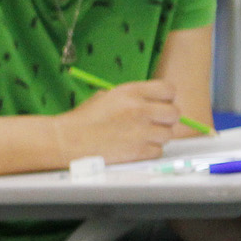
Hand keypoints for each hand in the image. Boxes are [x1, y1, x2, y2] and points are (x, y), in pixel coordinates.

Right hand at [54, 79, 179, 163]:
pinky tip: (135, 147)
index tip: (160, 103)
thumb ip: (133, 98)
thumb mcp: (107, 96)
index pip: (168, 89)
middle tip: (154, 122)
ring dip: (157, 136)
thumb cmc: (83, 119)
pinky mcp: (138, 151)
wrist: (67, 140)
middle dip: (165, 118)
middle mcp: (139, 110)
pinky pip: (158, 151)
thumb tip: (153, 103)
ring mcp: (141, 131)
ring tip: (140, 136)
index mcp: (131, 92)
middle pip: (174, 113)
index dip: (166, 98)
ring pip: (168, 134)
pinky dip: (149, 151)